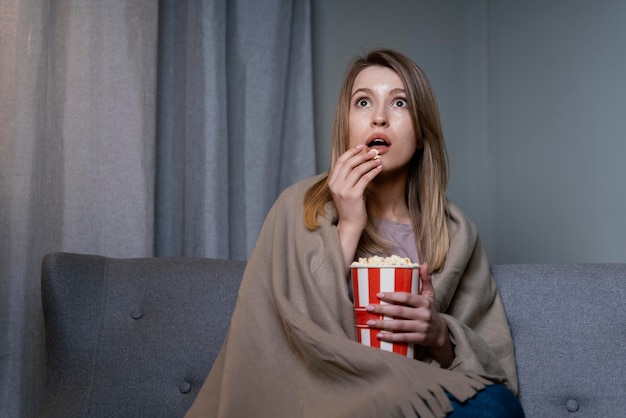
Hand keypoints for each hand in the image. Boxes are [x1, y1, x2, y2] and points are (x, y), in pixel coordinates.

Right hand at [328, 145, 381, 265]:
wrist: (350, 224)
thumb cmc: (351, 207)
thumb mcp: (346, 190)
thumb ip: (349, 178)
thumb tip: (361, 161)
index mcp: (332, 182)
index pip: (340, 161)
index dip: (351, 152)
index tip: (361, 147)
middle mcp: (336, 185)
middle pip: (349, 163)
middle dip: (362, 155)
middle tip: (372, 151)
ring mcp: (343, 190)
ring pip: (358, 170)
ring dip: (369, 162)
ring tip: (378, 159)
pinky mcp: (353, 195)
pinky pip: (364, 179)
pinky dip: (373, 172)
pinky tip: (379, 169)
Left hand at [365, 263, 452, 366]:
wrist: (440, 333)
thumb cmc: (430, 310)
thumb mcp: (430, 295)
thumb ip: (425, 280)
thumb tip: (424, 264)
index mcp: (425, 302)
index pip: (406, 297)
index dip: (392, 296)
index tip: (378, 294)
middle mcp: (424, 315)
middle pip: (400, 312)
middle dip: (382, 310)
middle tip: (368, 308)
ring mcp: (422, 328)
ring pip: (400, 326)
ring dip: (383, 324)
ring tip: (370, 322)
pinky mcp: (420, 339)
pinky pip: (403, 338)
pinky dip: (391, 337)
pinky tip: (379, 335)